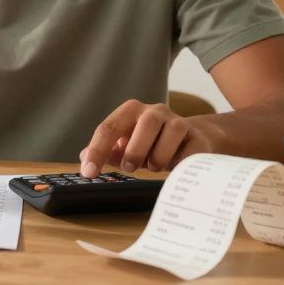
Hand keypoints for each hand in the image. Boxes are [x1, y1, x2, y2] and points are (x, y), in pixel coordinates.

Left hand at [79, 100, 213, 176]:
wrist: (191, 139)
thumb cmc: (152, 143)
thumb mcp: (127, 144)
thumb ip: (107, 151)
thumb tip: (85, 158)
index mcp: (132, 112)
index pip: (109, 127)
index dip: (97, 151)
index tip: (89, 173)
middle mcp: (156, 112)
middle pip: (146, 123)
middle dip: (135, 149)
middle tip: (129, 168)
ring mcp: (179, 122)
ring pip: (172, 132)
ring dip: (160, 156)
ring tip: (155, 167)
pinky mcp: (198, 137)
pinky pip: (192, 148)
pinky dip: (181, 162)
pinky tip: (176, 169)